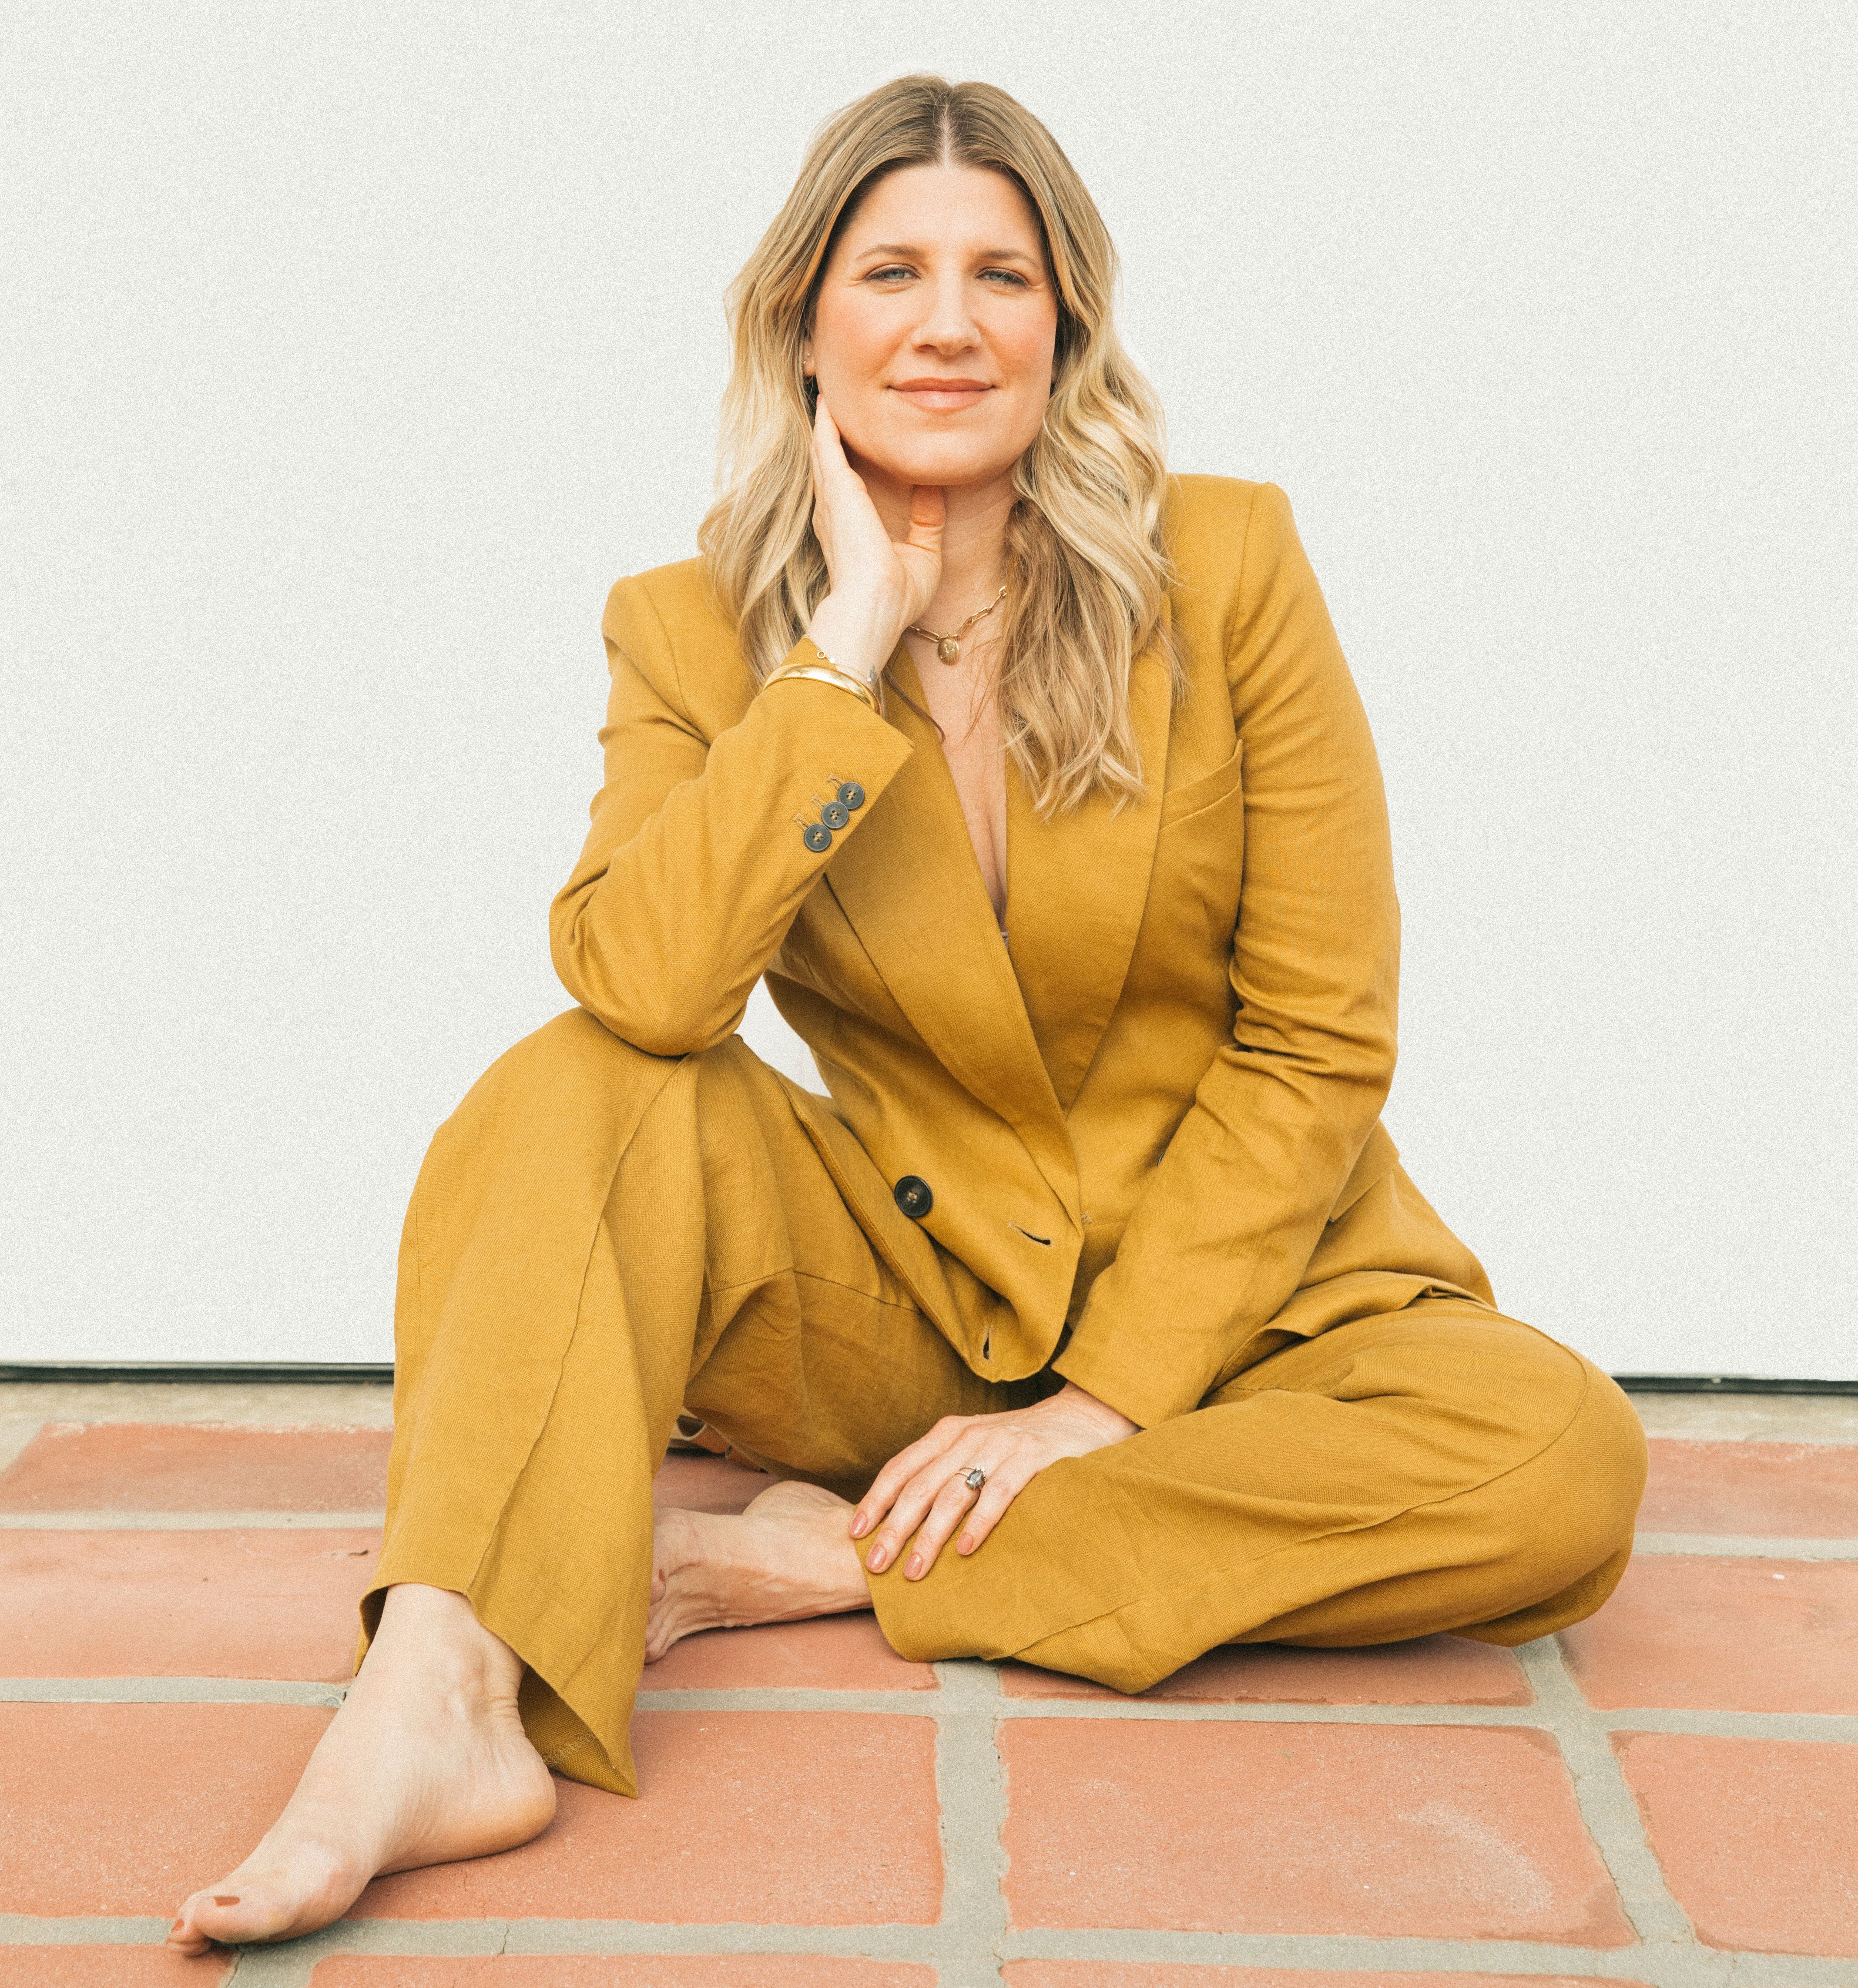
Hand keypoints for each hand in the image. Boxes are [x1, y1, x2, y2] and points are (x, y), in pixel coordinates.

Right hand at [803, 395, 943, 683]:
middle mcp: (833, 513)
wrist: (874, 607)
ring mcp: (831, 500)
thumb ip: (927, 521)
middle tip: (834, 403)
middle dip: (829, 434)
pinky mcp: (836, 487)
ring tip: (829, 392)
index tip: (852, 441)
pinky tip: (829, 398)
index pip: (845, 488)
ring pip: (823, 449)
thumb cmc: (896, 597)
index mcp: (850, 530)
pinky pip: (827, 442)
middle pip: (827, 463)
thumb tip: (934, 489)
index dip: (845, 463)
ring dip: (826, 422)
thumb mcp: (923, 555)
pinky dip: (828, 421)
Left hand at [852, 1382, 1138, 1580]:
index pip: (901, 1467)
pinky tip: (965, 1549)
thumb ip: (945, 1472)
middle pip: (921, 1485)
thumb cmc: (1018, 1444)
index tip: (855, 1533)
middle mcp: (969, 1436)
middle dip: (894, 1527)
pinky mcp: (1032, 1457)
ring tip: (914, 1570)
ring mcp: (1000, 1446)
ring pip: (954, 1492)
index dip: (876, 1500)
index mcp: (949, 1432)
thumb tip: (902, 1520)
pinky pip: (999, 1492)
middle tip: (876, 1564)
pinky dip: (979, 1522)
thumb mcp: (976, 1448)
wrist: (1080, 1417)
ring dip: (930, 1535)